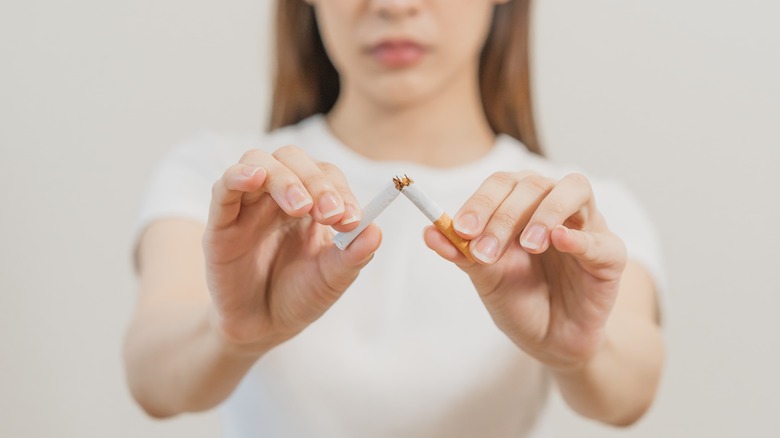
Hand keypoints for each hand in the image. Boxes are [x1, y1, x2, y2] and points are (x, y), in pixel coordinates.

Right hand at [203, 146, 380, 353]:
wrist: (263, 328)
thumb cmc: (299, 296)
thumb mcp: (332, 279)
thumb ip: (353, 256)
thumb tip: (376, 231)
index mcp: (310, 202)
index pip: (326, 174)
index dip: (340, 189)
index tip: (352, 219)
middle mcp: (278, 196)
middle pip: (292, 158)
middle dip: (316, 181)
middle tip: (330, 214)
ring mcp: (247, 206)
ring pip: (259, 162)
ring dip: (284, 178)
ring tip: (301, 207)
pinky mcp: (220, 224)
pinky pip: (224, 187)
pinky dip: (239, 176)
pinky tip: (255, 178)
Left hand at [424, 172, 626, 369]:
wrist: (551, 340)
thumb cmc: (520, 299)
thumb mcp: (486, 277)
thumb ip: (462, 253)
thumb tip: (429, 231)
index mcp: (521, 204)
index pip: (502, 184)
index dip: (481, 202)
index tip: (461, 230)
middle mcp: (554, 206)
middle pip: (533, 184)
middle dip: (505, 215)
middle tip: (485, 250)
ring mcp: (586, 226)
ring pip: (574, 190)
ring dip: (546, 212)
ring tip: (528, 245)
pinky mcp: (610, 257)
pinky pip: (600, 239)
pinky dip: (579, 239)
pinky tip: (559, 243)